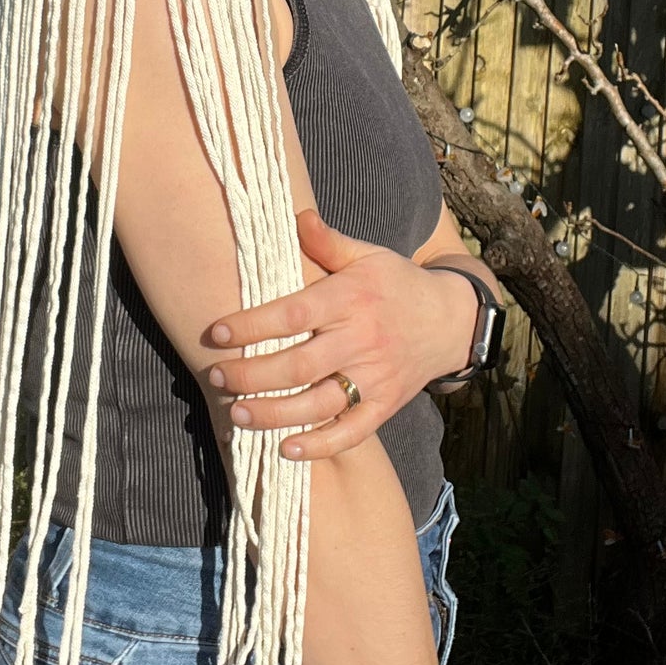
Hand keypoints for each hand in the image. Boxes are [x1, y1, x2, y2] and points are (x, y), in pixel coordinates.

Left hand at [205, 207, 478, 459]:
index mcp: (351, 298)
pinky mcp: (385, 405)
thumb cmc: (395, 284)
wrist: (450, 320)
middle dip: (252, 375)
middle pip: (299, 365)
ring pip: (318, 403)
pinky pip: (352, 432)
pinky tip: (285, 449)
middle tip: (215, 377)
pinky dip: (320, 445)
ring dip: (274, 414)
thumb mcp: (367, 255)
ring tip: (236, 414)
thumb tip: (297, 215)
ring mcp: (375, 377)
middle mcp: (362, 339)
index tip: (218, 333)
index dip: (253, 325)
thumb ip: (328, 242)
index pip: (294, 314)